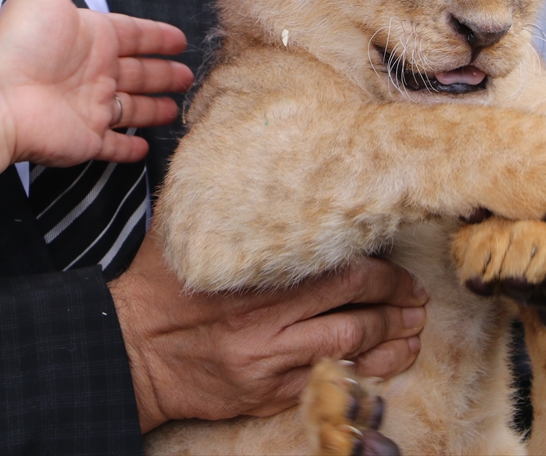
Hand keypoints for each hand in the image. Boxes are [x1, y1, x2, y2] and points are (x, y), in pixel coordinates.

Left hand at [0, 0, 193, 166]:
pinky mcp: (88, 140)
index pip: (134, 35)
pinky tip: (146, 148)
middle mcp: (94, 73)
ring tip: (176, 109)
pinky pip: (114, 146)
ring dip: (153, 109)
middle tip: (187, 76)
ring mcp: (91, 108)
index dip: (157, 37)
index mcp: (91, 38)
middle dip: (163, 74)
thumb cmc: (21, 42)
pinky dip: (130, 148)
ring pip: (132, 109)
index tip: (179, 40)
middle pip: (139, 73)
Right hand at [109, 233, 428, 431]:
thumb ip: (224, 201)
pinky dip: (364, 372)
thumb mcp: (182, 231)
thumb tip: (247, 151)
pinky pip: (328, 382)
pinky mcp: (267, 394)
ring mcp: (270, 364)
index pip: (338, 270)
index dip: (379, 270)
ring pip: (349, 349)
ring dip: (390, 340)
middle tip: (418, 297)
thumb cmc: (159, 286)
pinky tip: (386, 362)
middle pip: (354, 308)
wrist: (127, 351)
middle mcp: (267, 323)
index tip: (397, 266)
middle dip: (395, 302)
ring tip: (414, 330)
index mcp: (255, 278)